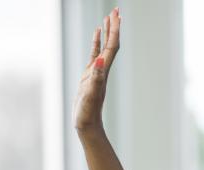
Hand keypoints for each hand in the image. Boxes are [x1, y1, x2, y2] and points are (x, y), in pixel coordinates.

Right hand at [73, 7, 121, 135]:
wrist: (87, 124)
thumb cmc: (88, 111)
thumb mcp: (90, 94)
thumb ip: (96, 77)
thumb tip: (100, 60)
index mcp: (104, 70)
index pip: (112, 45)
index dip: (115, 30)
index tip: (116, 15)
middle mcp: (103, 68)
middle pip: (112, 43)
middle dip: (114, 26)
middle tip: (116, 10)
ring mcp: (97, 71)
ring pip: (105, 47)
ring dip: (108, 32)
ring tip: (108, 17)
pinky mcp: (89, 75)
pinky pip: (95, 54)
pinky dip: (96, 43)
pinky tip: (96, 34)